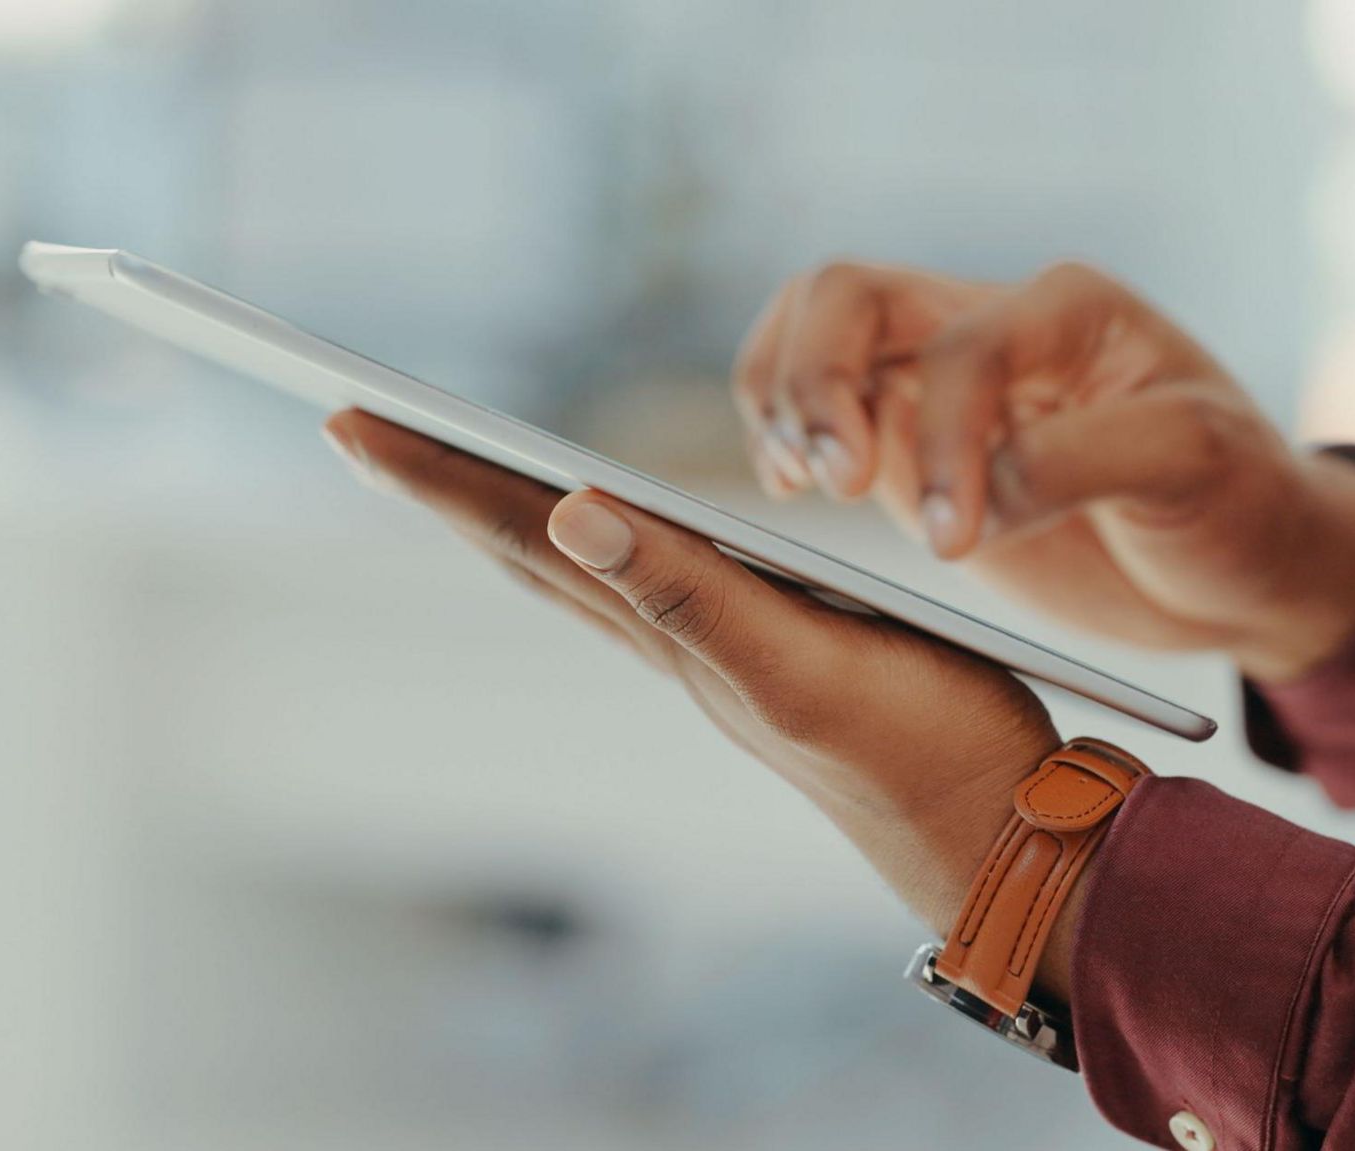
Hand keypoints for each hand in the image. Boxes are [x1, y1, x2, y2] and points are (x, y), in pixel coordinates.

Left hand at [322, 411, 1077, 989]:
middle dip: (450, 488)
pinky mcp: (782, 663)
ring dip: (516, 518)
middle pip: (539, 555)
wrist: (1006, 841)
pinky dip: (611, 548)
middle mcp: (685, 647)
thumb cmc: (926, 753)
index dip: (441, 481)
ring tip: (459, 475)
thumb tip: (568, 514)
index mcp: (679, 635)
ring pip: (592, 576)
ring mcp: (727, 660)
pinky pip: (661, 591)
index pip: (532, 542)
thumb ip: (695, 596)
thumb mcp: (805, 668)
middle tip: (361, 431)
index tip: (349, 422)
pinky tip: (620, 542)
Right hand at [735, 261, 1354, 681]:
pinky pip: (816, 408)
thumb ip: (1085, 461)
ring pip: (813, 332)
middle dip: (817, 382)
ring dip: (780, 397)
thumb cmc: (1239, 500)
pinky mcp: (914, 445)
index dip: (948, 436)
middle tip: (832, 483)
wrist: (1246, 560)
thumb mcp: (1196, 465)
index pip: (964, 344)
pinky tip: (789, 488)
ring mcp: (942, 383)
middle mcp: (993, 324)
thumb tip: (980, 491)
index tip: (959, 540)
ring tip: (794, 482)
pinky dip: (780, 433)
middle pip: (850, 295)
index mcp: (1069, 310)